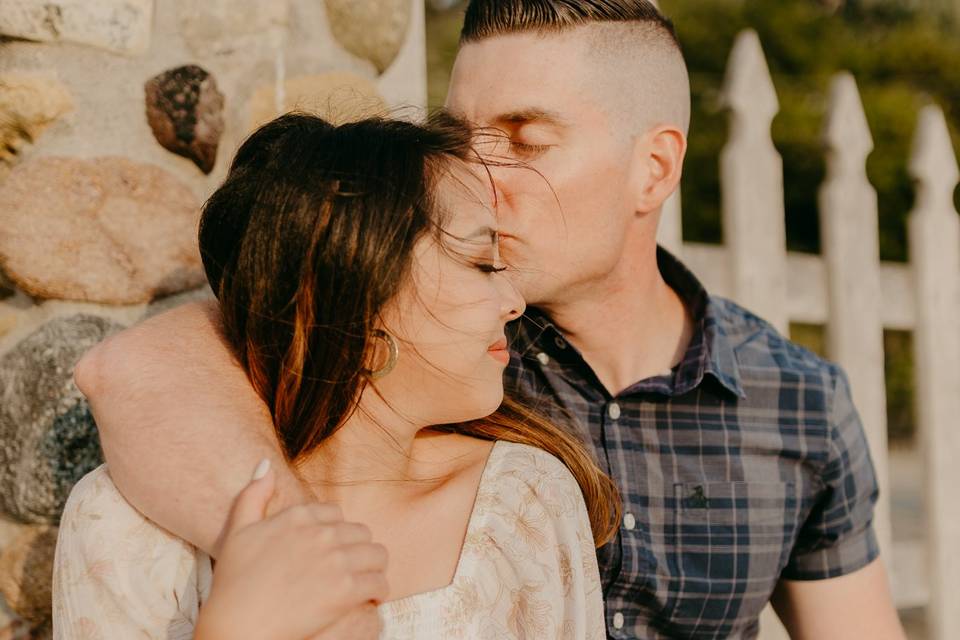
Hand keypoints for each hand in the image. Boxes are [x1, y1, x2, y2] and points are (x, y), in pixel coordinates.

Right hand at [195, 460, 387, 639]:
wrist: (236, 627)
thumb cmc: (233, 583)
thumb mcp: (238, 531)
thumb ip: (254, 494)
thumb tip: (266, 464)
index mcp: (298, 516)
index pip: (336, 513)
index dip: (337, 532)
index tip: (332, 549)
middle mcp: (320, 532)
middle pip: (361, 532)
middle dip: (358, 549)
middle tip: (352, 568)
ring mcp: (335, 560)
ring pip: (377, 555)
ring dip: (374, 568)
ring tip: (365, 581)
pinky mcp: (345, 589)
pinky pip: (379, 582)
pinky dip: (378, 590)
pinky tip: (369, 598)